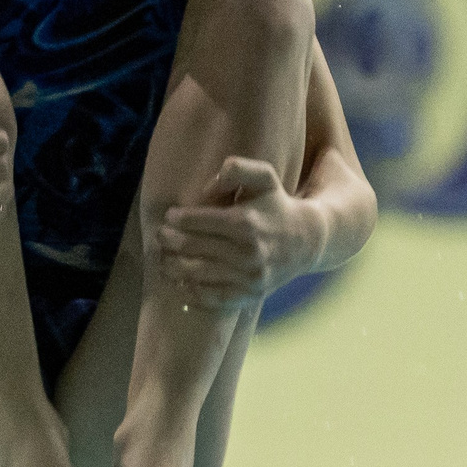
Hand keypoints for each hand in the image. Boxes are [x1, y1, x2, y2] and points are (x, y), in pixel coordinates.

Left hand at [155, 158, 318, 309]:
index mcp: (245, 222)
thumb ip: (237, 169)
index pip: (196, 221)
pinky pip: (211, 298)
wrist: (306, 242)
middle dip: (168, 241)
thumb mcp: (264, 177)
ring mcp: (248, 277)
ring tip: (164, 259)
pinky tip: (180, 282)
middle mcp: (246, 252)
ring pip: (196, 275)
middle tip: (160, 237)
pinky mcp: (249, 295)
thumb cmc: (276, 205)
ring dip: (172, 267)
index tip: (170, 216)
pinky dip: (190, 291)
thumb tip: (206, 188)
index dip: (176, 219)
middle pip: (191, 248)